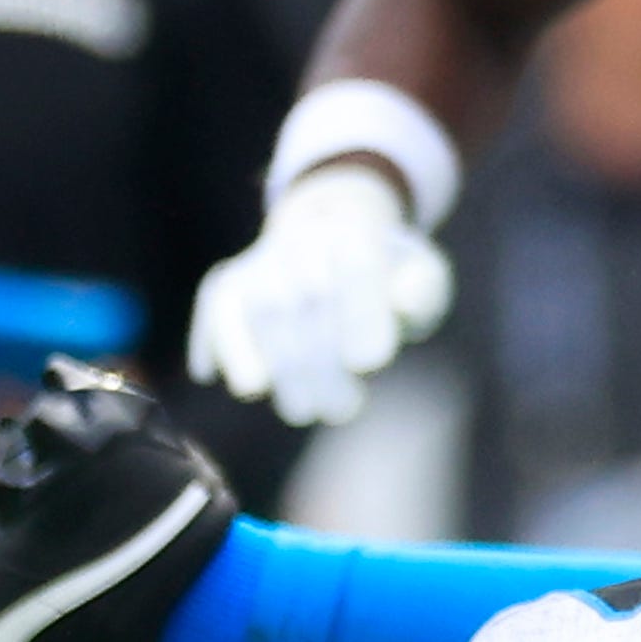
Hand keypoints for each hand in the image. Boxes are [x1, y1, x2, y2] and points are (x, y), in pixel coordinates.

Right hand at [187, 162, 454, 428]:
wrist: (331, 243)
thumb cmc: (386, 278)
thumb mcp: (422, 278)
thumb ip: (422, 291)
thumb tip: (404, 303)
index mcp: (354, 231)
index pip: (357, 268)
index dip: (360, 315)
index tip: (370, 363)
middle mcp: (302, 238)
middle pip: (306, 297)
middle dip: (321, 361)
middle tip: (341, 409)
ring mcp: (261, 261)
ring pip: (261, 311)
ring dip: (280, 368)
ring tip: (304, 410)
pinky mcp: (227, 285)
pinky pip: (218, 311)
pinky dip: (228, 347)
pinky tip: (249, 385)